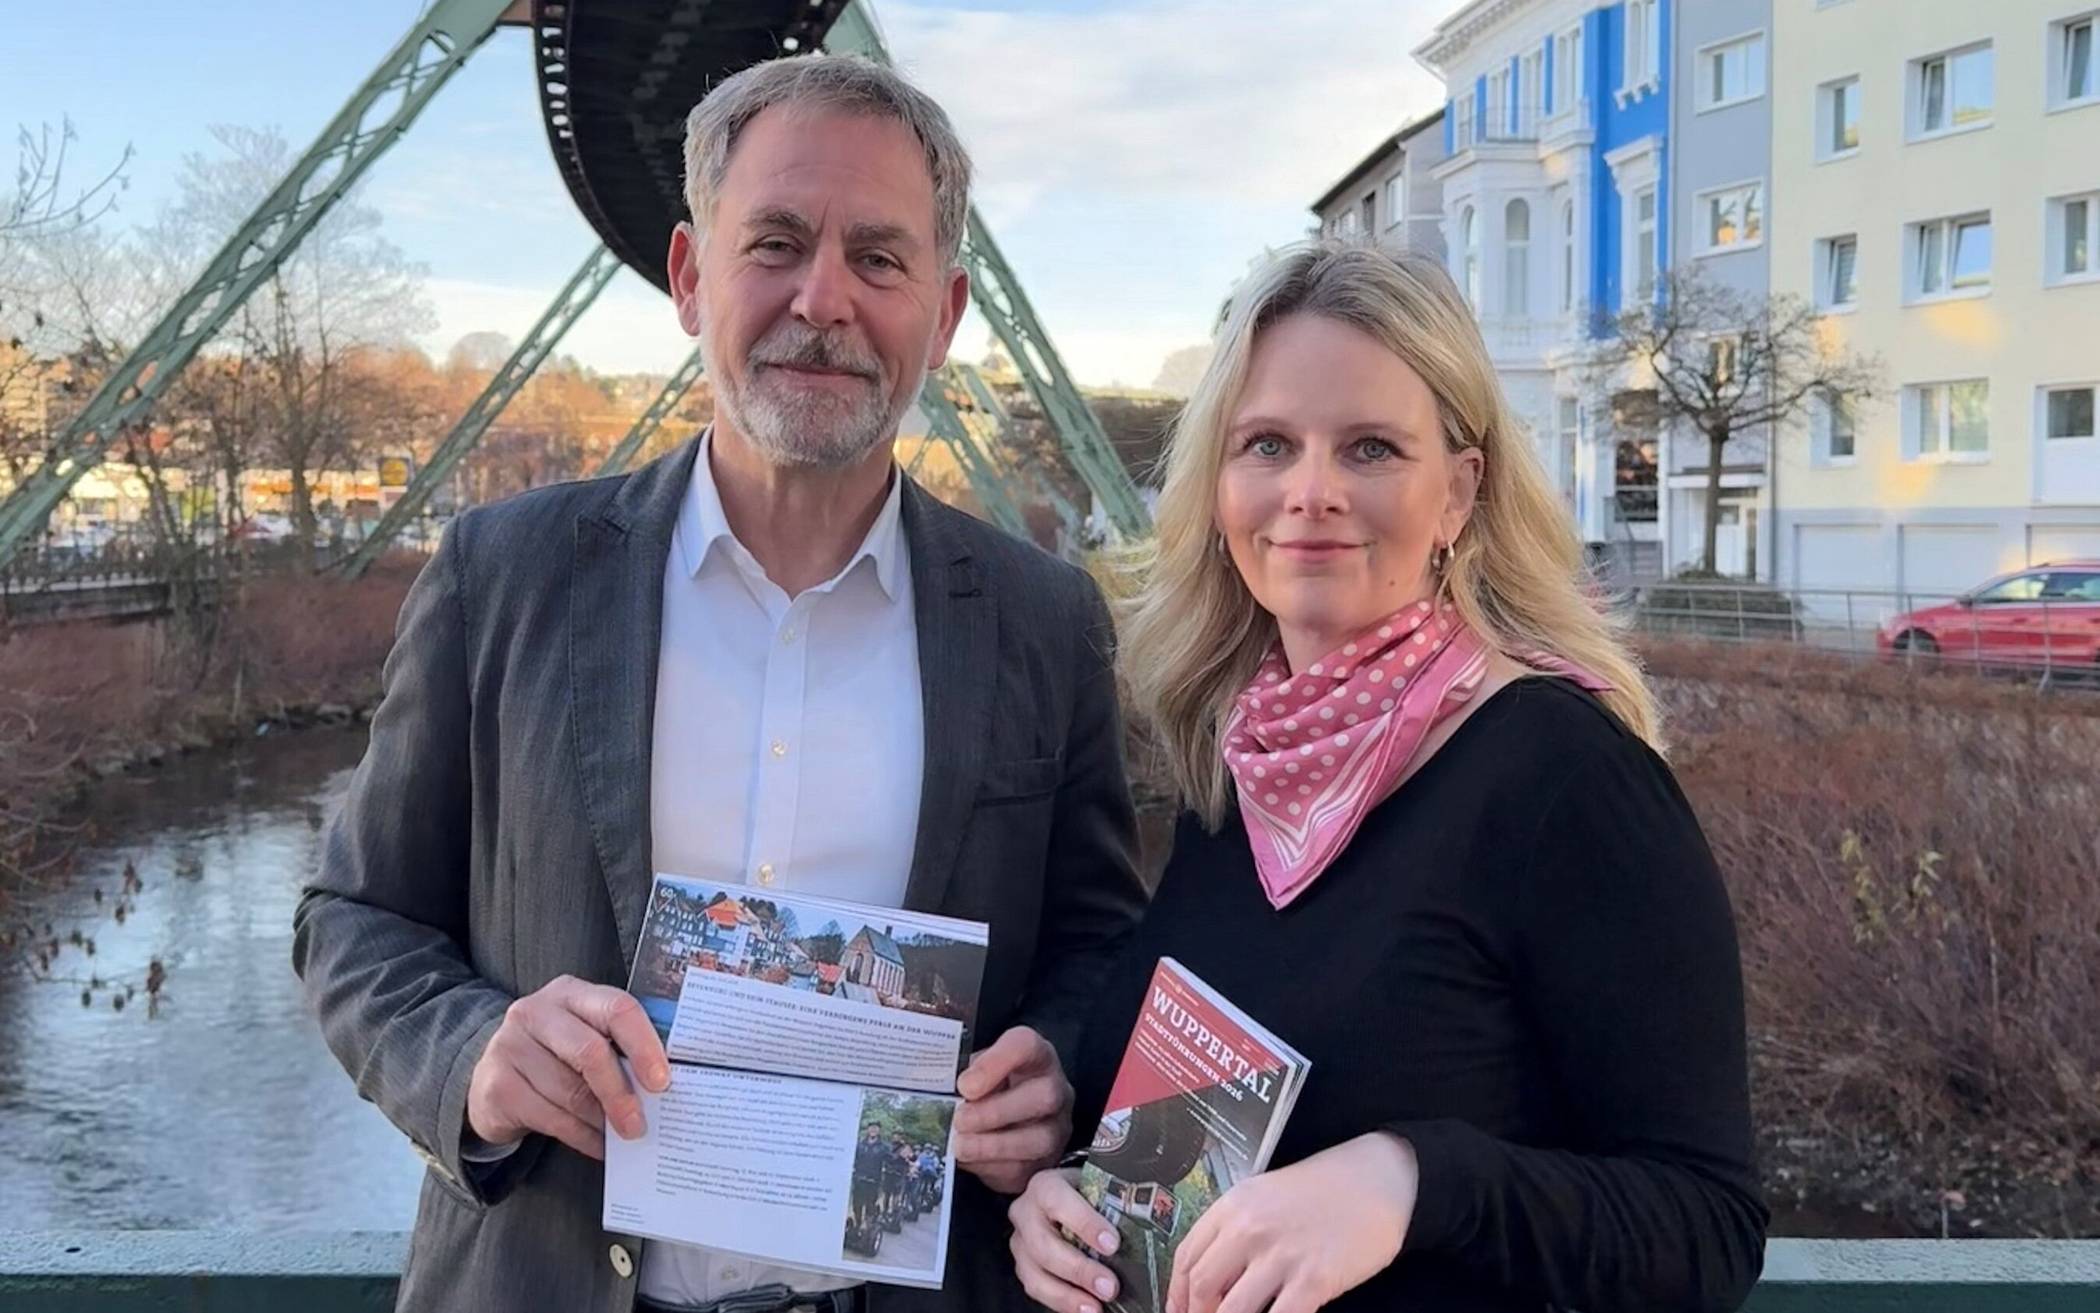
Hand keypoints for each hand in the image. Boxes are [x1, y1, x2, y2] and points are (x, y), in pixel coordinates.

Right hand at [465, 974, 670, 1160]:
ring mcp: (510, 1046)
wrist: (493, 1077)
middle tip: (640, 1124)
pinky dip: (582, 1137)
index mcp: (571, 993)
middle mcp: (536, 1012)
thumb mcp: (585, 1036)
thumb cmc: (556, 1056)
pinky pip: (551, 1118)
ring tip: (622, 1136)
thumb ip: (619, 1049)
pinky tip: (598, 1145)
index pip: (617, 1008)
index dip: (644, 1046)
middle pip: (590, 1051)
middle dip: (621, 1093)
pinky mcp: (497, 1085)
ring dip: (603, 1121)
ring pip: (570, 1091)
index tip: (661, 1081)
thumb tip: (664, 1087)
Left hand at [955, 1025, 1072, 1193]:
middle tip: (960, 1120)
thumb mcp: (973, 1068)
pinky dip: (992, 1168)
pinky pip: (1025, 1169)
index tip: (965, 1084)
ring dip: (993, 1145)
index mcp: (1035, 1055)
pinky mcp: (1045, 1163)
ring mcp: (1056, 1128)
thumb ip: (958, 1073)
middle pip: (1044, 1096)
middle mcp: (1055, 1089)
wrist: (1002, 1119)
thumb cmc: (984, 1086)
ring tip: (960, 1145)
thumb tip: (933, 1092)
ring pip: (1039, 1139)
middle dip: (997, 1111)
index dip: (996, 1063)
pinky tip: (970, 1161)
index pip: (1026, 1046)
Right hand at [1008, 1167, 1123, 1312]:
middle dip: (1078, 1269)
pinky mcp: (1024, 1267)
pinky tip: (1086, 1309)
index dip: (1084, 1223)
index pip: (1058, 1200)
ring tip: (1096, 1306)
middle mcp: (1025, 1213)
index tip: (1112, 1245)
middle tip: (1109, 1286)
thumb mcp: (1104, 1188)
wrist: (1073, 1200)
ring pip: (1034, 1272)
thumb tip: (1154, 1224)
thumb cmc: (1092, 1195)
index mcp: (1045, 1186)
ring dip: (1067, 1294)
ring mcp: (1020, 1242)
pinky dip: (1062, 1303)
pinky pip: (1036, 1289)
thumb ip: (1121, 1204)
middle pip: (1044, 1244)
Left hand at [1167, 1132, 1418, 1312]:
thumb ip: (1237, 1231)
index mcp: (1233, 1206)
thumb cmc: (1325, 1189)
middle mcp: (1249, 1229)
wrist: (1379, 1178)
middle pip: (1202, 1286)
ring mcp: (1281, 1255)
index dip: (1176, 1294)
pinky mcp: (1314, 1279)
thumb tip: (1215, 1279)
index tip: (1177, 1312)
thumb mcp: (1267, 1196)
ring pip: (1232, 1311)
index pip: (1186, 1257)